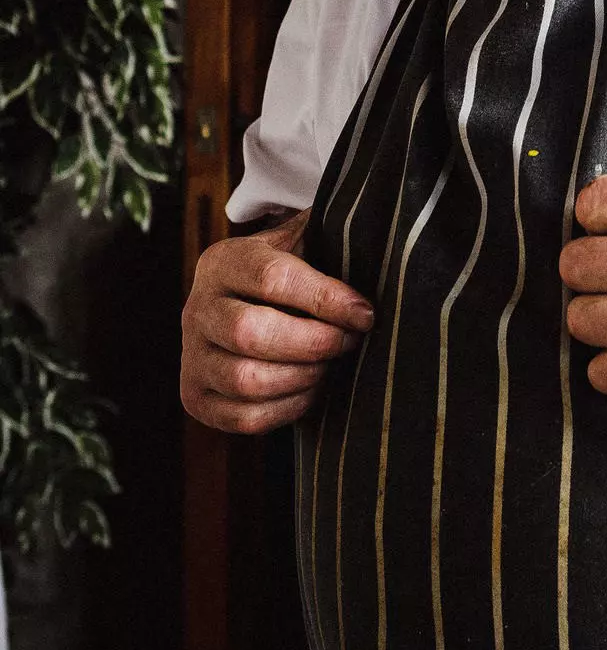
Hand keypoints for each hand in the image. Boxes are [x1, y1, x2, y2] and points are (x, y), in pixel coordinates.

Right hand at [180, 212, 373, 432]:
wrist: (237, 307)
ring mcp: (192, 357)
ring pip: (246, 380)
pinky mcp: (196, 398)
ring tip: (331, 364)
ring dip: (303, 377)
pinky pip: (244, 417)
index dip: (326, 299)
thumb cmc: (283, 275)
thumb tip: (372, 233)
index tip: (365, 313)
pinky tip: (311, 389)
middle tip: (349, 341)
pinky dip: (287, 408)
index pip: (272, 277)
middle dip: (314, 342)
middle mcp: (197, 309)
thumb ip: (325, 234)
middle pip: (250, 333)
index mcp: (223, 262)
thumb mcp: (296, 244)